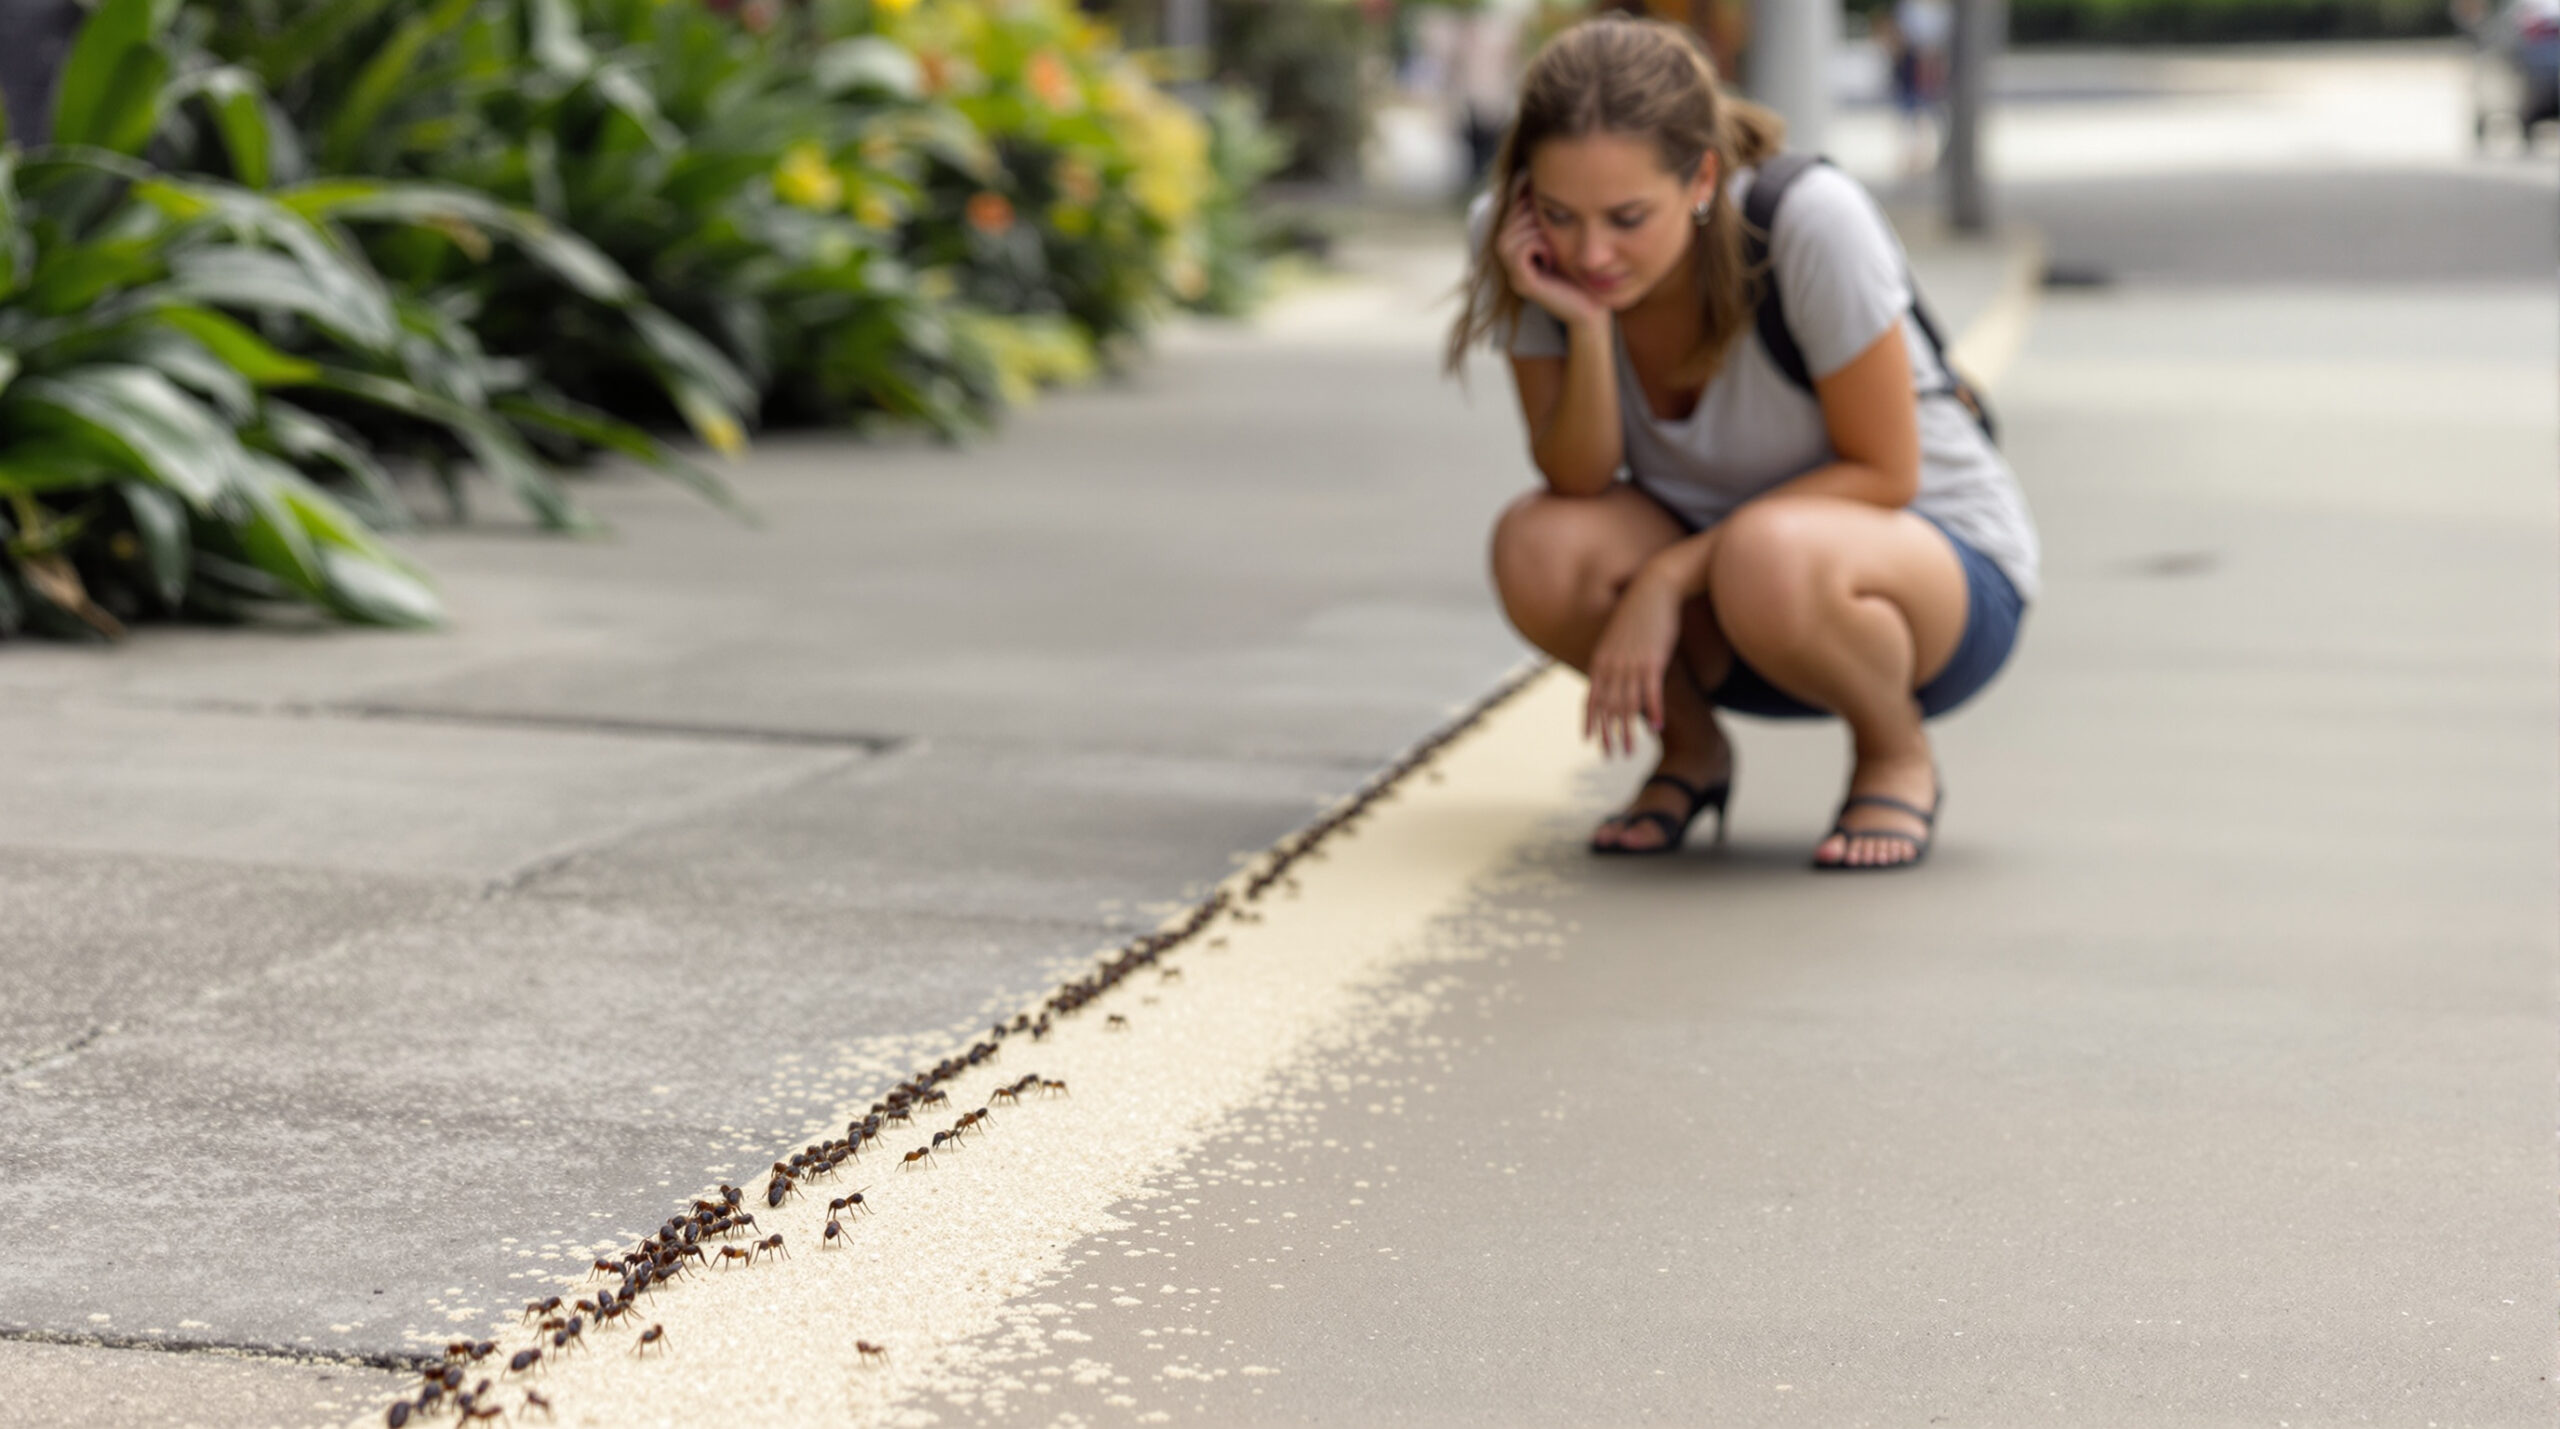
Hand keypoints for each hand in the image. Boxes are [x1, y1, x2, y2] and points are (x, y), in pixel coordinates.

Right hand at [1495, 175, 1606, 326]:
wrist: (1594, 307)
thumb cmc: (1584, 269)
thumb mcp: (1565, 233)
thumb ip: (1551, 212)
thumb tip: (1539, 175)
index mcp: (1517, 246)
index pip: (1507, 209)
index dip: (1518, 191)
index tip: (1533, 175)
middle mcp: (1509, 260)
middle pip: (1507, 218)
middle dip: (1529, 212)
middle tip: (1552, 221)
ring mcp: (1513, 274)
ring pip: (1510, 233)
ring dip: (1535, 229)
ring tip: (1552, 241)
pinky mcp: (1523, 284)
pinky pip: (1520, 249)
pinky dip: (1538, 244)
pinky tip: (1551, 254)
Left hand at [1583, 569, 1684, 758]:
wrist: (1655, 587)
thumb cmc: (1639, 611)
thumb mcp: (1618, 635)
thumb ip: (1612, 656)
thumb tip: (1612, 671)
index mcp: (1601, 659)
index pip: (1592, 697)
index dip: (1590, 721)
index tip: (1589, 740)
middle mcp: (1612, 664)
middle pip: (1607, 707)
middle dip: (1607, 734)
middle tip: (1610, 755)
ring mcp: (1631, 663)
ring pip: (1627, 706)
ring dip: (1628, 732)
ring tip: (1629, 751)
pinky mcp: (1653, 660)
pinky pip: (1651, 692)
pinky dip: (1653, 711)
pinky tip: (1657, 727)